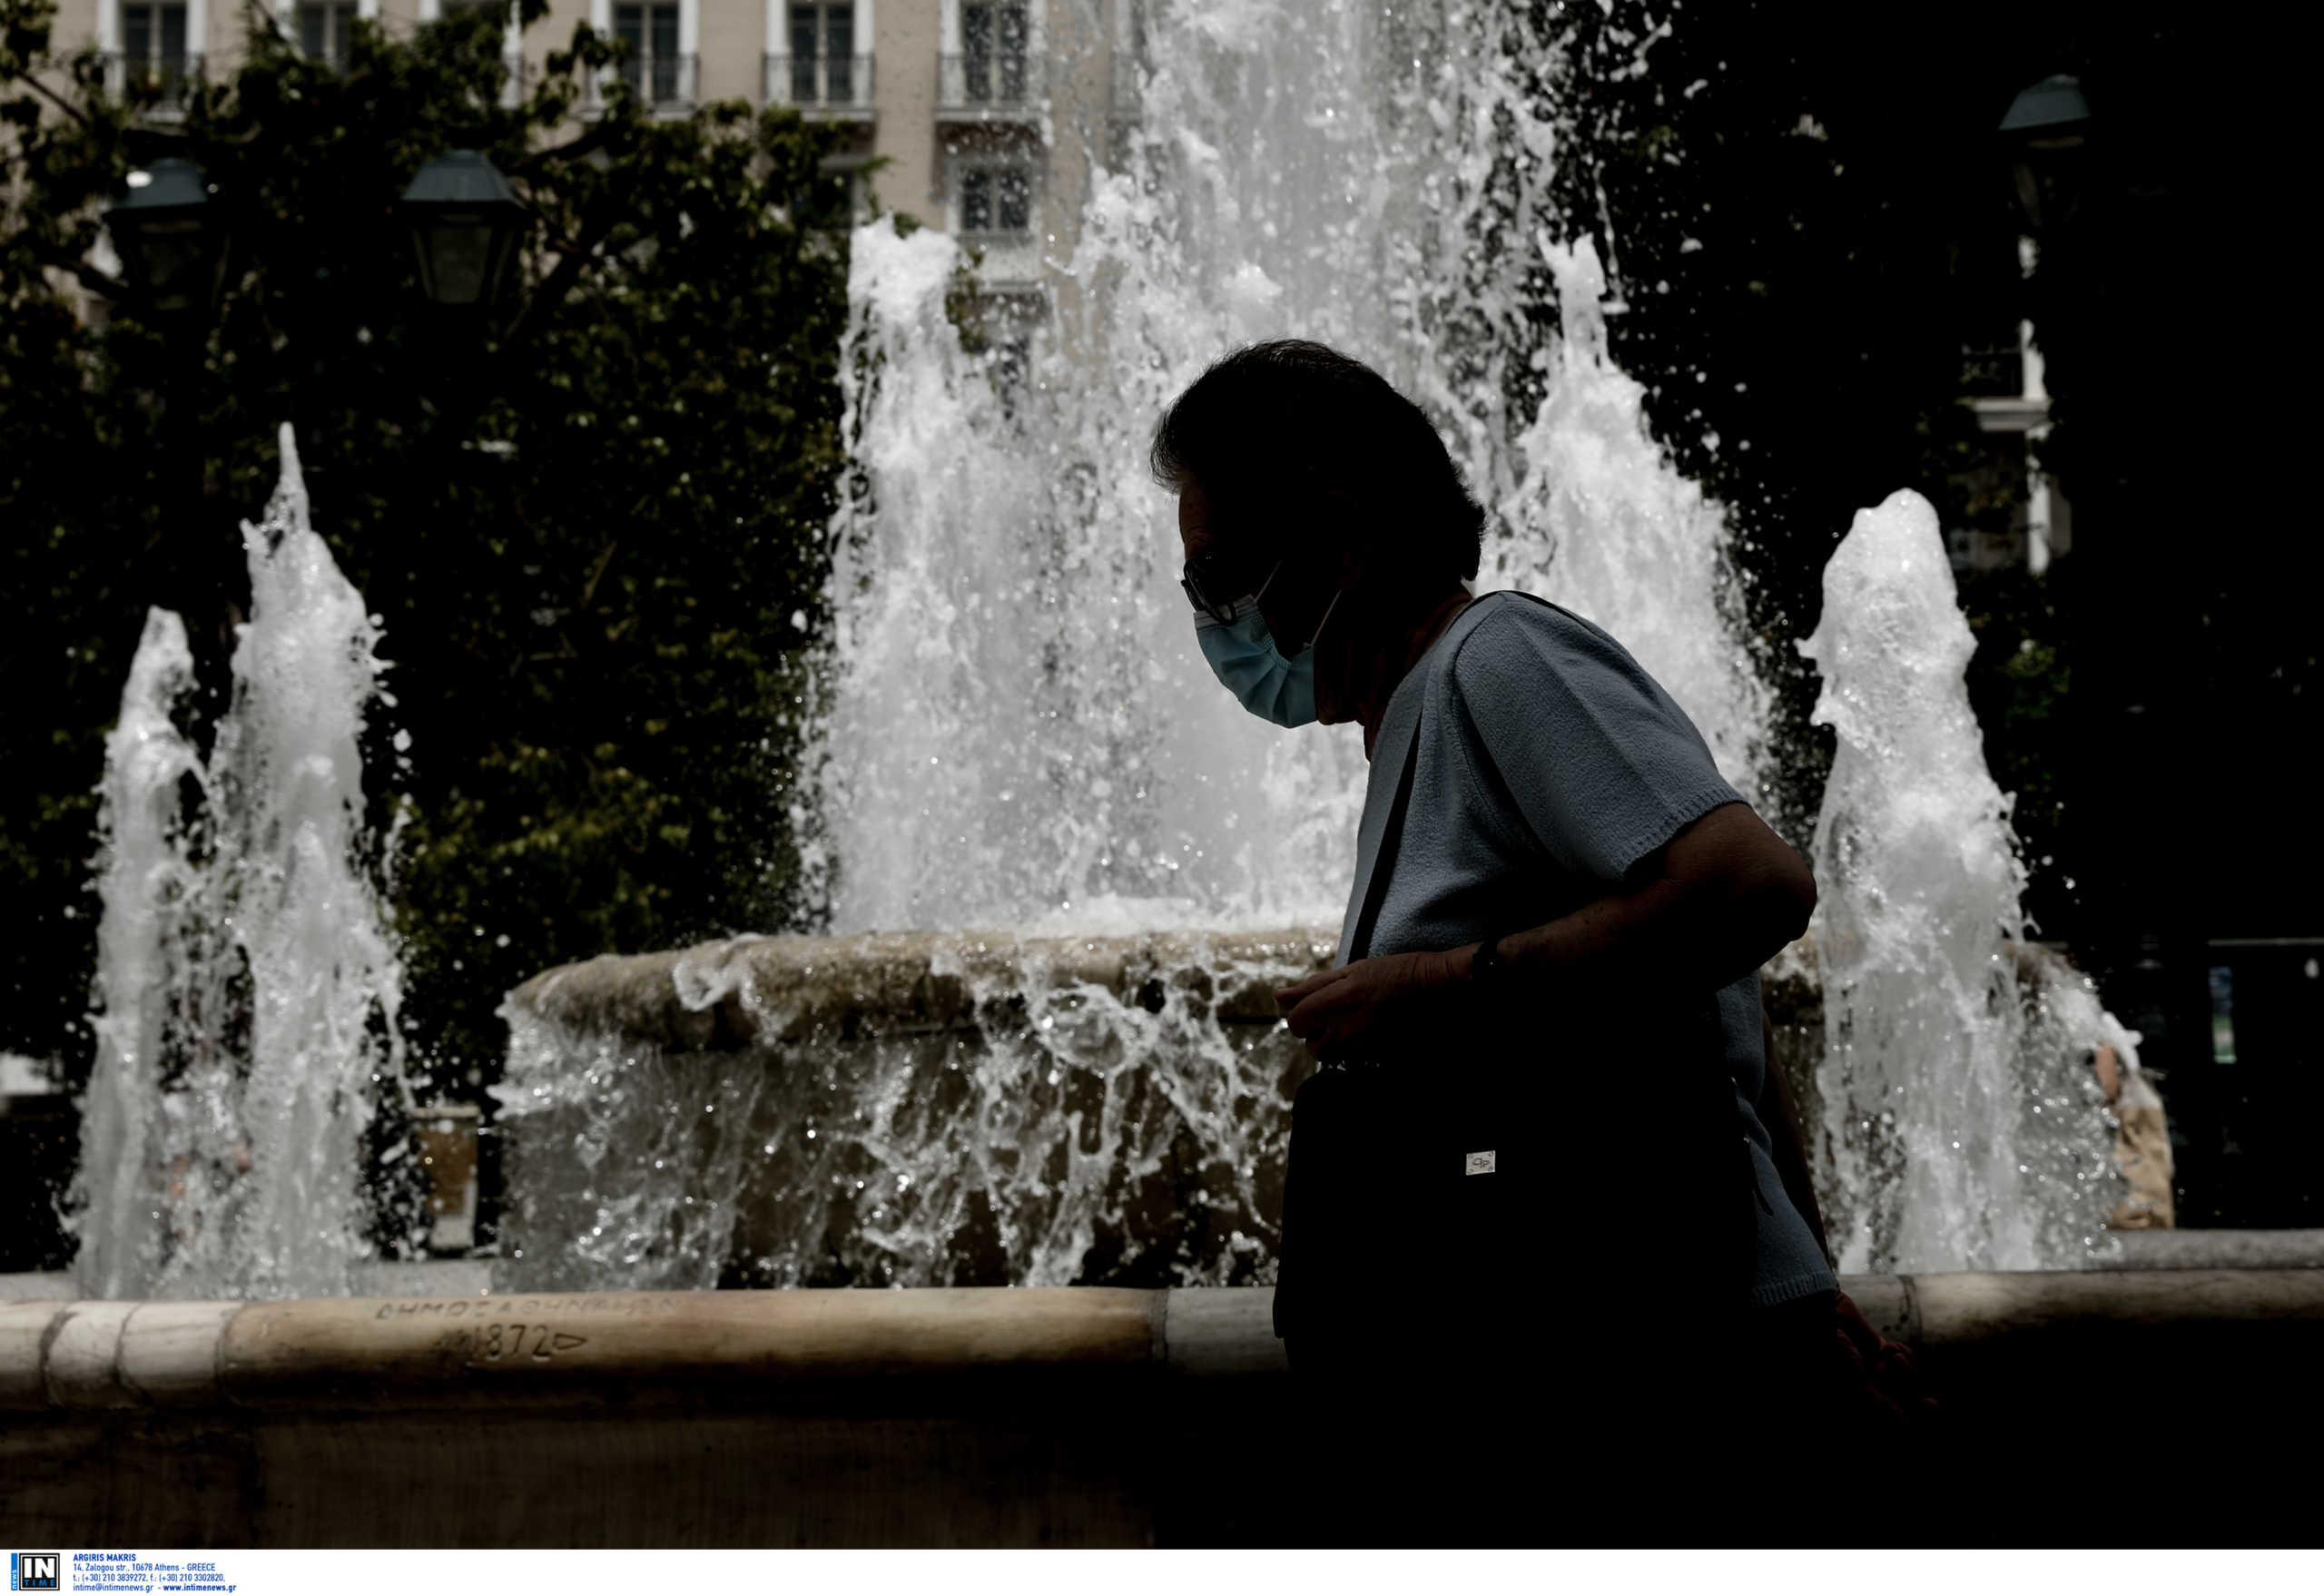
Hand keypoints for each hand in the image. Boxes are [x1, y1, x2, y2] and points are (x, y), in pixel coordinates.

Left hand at [1273, 948, 1469, 1063]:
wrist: (1435, 989)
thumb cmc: (1393, 973)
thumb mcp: (1351, 971)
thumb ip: (1312, 986)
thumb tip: (1277, 997)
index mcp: (1339, 999)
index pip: (1297, 1022)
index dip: (1299, 1018)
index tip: (1311, 1011)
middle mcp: (1348, 1027)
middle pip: (1311, 1046)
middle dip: (1316, 1034)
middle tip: (1334, 1017)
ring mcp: (1363, 1046)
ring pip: (1329, 1057)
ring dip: (1332, 1044)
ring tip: (1349, 1026)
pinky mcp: (1377, 1058)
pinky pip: (1351, 1061)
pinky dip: (1352, 1051)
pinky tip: (1366, 1034)